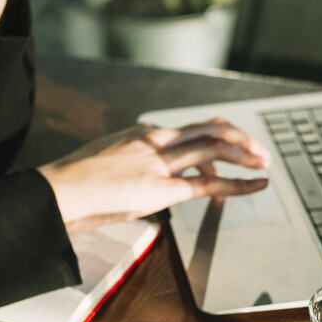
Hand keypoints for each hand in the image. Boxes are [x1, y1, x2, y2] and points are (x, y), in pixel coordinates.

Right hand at [39, 119, 271, 232]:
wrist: (56, 193)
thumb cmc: (69, 187)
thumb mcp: (100, 166)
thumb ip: (121, 167)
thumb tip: (125, 181)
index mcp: (138, 135)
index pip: (186, 129)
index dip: (213, 137)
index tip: (224, 153)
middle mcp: (153, 141)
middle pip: (209, 128)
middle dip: (239, 137)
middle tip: (259, 150)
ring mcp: (160, 163)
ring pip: (216, 146)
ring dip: (246, 152)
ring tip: (264, 163)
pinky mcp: (163, 188)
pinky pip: (211, 184)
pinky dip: (240, 183)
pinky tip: (258, 184)